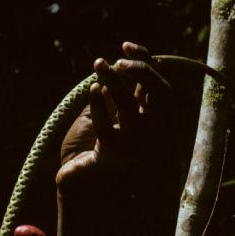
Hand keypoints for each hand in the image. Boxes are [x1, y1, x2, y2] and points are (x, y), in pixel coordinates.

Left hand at [57, 42, 171, 200]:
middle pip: (155, 90)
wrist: (79, 190)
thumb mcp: (103, 116)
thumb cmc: (90, 153)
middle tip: (115, 59)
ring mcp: (131, 144)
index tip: (125, 45)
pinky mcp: (111, 156)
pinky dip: (99, 106)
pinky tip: (93, 90)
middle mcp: (145, 130)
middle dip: (138, 68)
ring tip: (99, 65)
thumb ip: (112, 96)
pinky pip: (108, 127)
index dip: (145, 59)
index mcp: (147, 117)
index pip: (155, 81)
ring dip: (114, 79)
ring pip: (130, 105)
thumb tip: (116, 68)